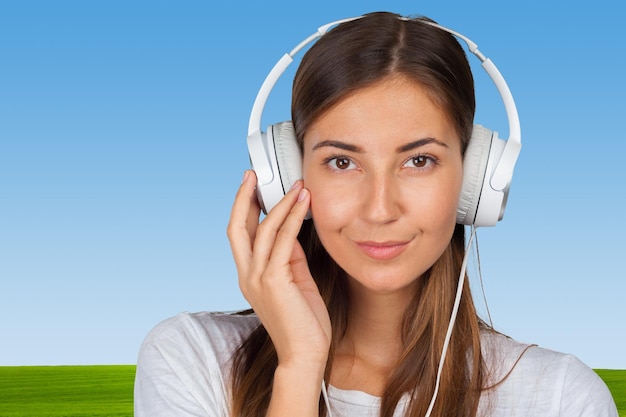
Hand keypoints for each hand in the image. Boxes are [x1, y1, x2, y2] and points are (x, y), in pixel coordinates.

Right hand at [227, 171, 331, 368]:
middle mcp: (247, 275)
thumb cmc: (303, 322)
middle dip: (243, 198)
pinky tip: (302, 204)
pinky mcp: (274, 281)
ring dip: (280, 204)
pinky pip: (281, 242)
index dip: (243, 209)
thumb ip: (290, 257)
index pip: (240, 235)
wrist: (305, 355)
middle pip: (236, 228)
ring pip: (261, 230)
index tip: (252, 187)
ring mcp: (257, 279)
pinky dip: (292, 219)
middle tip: (252, 174)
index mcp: (249, 276)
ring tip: (297, 186)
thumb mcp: (296, 281)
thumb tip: (292, 231)